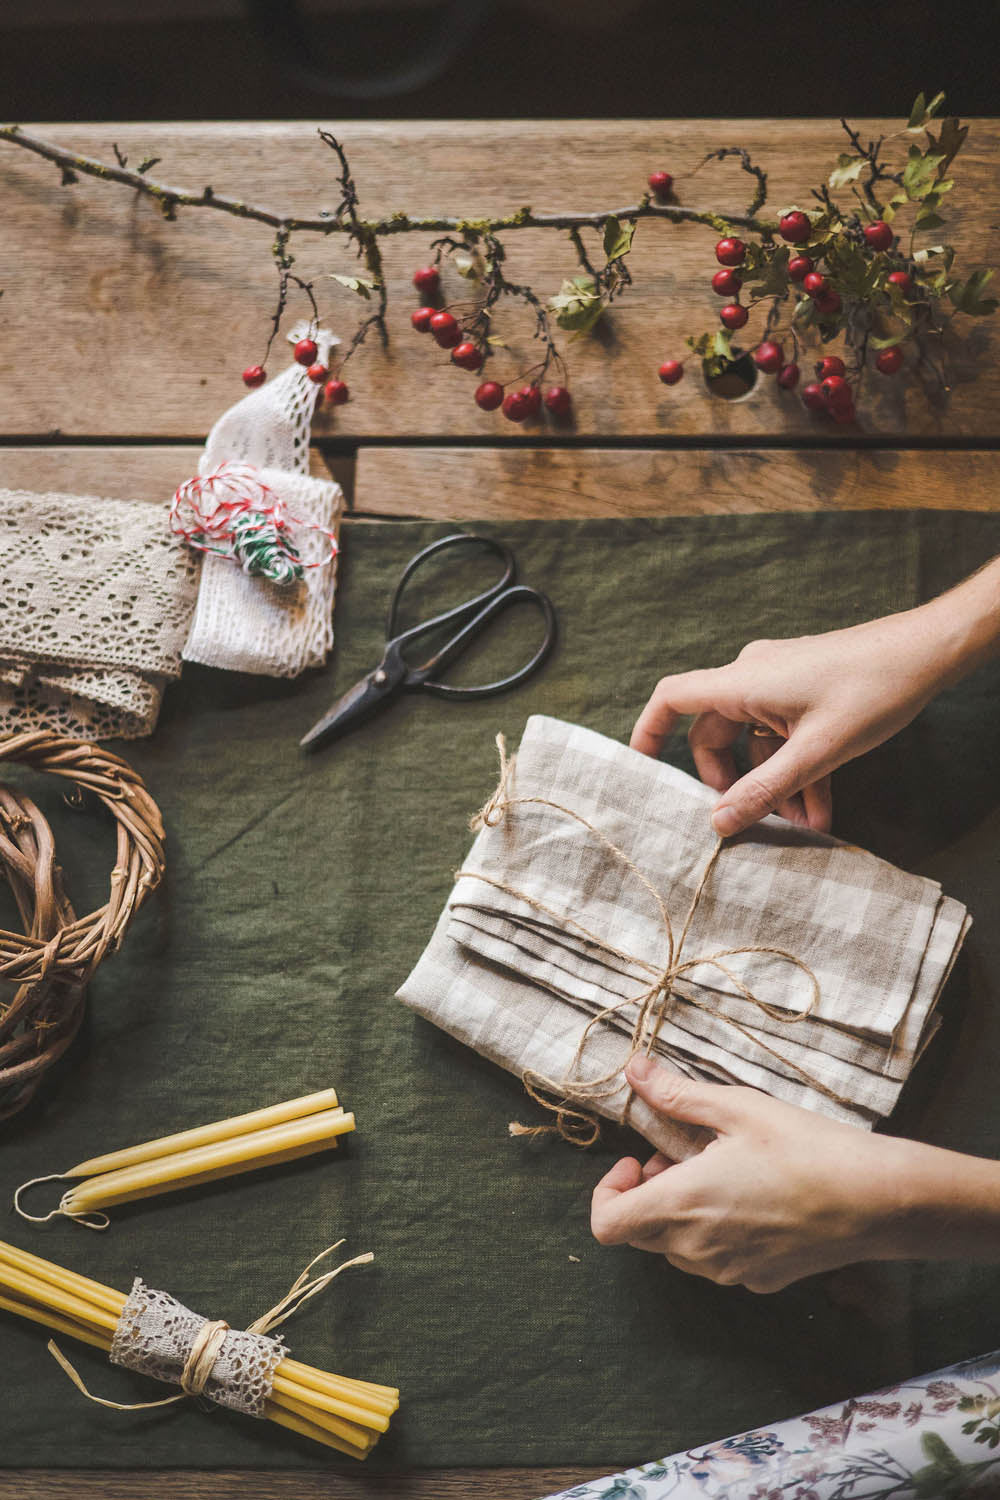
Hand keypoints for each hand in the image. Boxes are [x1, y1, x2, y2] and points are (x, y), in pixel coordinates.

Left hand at [590, 1056, 972, 1292]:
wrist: (875, 1200)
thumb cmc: (804, 1147)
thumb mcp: (736, 1107)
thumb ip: (676, 1094)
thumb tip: (633, 1070)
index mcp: (682, 1205)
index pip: (607, 1224)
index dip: (608, 1191)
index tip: (638, 1159)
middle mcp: (699, 1249)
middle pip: (641, 1234)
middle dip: (648, 1193)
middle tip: (681, 1154)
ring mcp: (730, 1272)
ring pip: (678, 1249)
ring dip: (681, 1212)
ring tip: (719, 1170)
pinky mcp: (761, 1281)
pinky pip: (717, 1260)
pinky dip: (716, 1231)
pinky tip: (752, 1196)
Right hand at [630, 606, 957, 835]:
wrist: (927, 653)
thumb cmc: (872, 690)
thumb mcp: (816, 752)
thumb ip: (763, 790)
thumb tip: (718, 824)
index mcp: (742, 681)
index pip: (673, 699)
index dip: (649, 733)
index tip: (643, 770)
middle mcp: (753, 677)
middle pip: (715, 734)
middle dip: (731, 782)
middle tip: (747, 820)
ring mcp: (780, 683)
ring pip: (757, 742)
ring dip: (774, 784)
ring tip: (801, 826)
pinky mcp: (806, 691)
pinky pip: (785, 735)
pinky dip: (797, 769)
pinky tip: (821, 807)